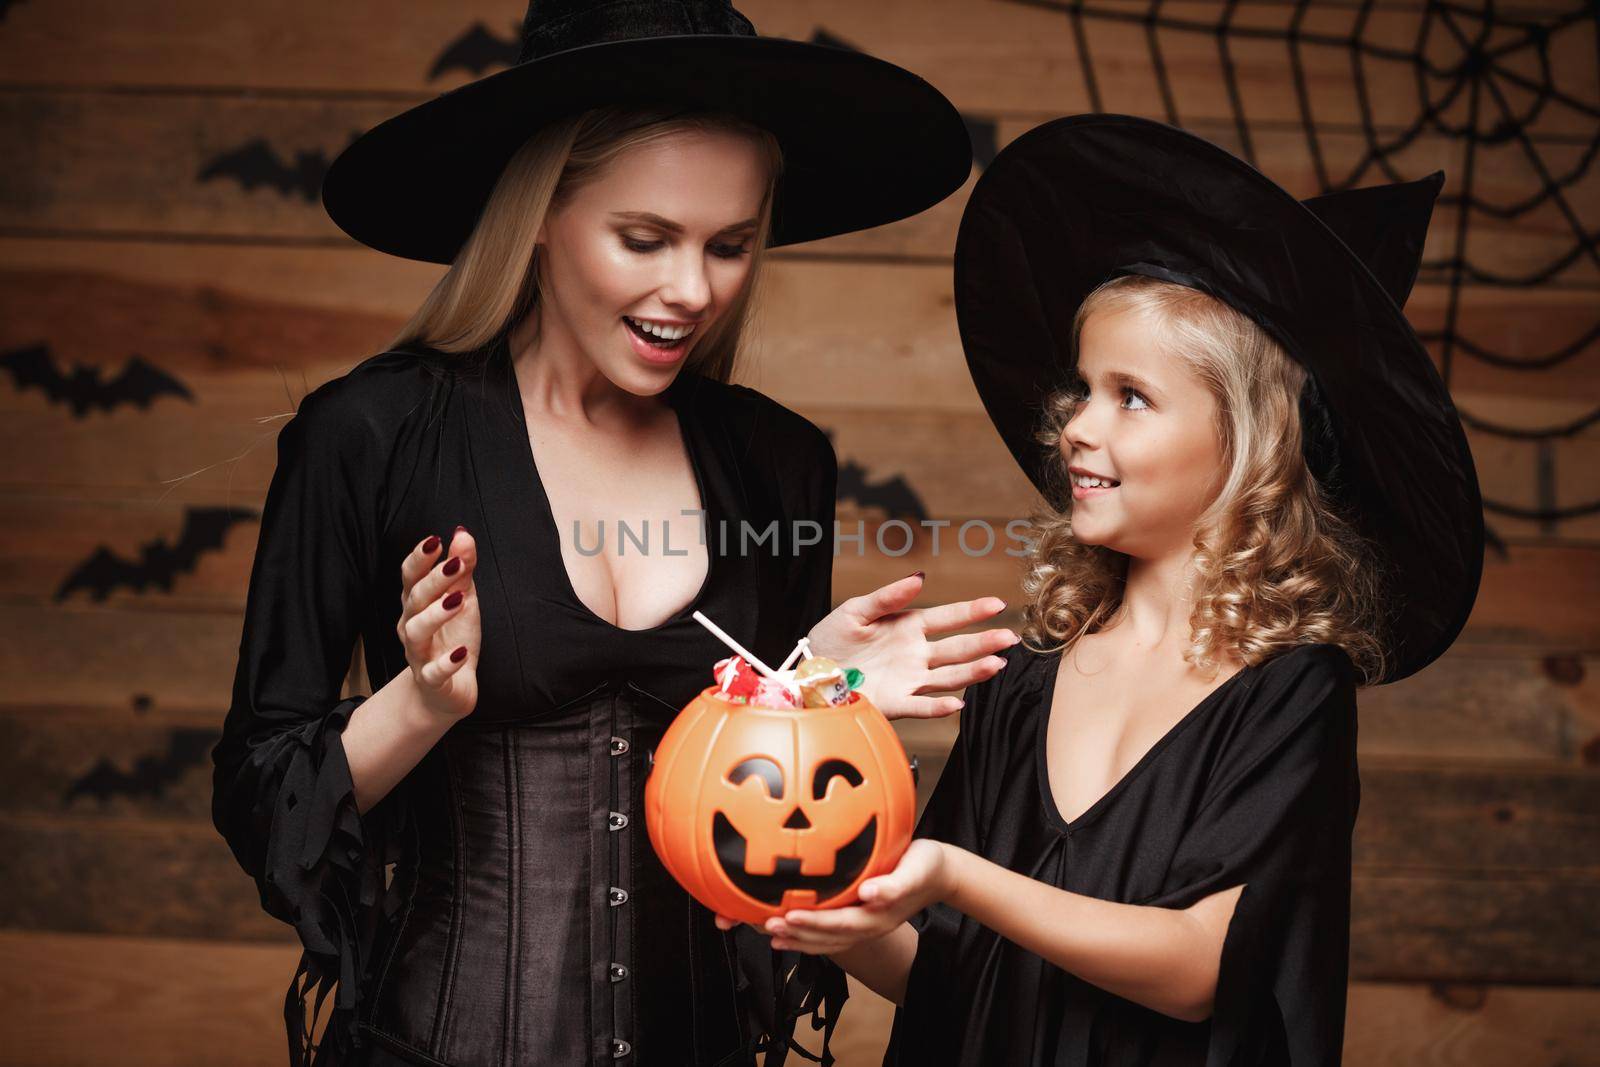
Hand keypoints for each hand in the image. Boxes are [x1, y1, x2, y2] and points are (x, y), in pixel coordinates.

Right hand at [397, 526, 480, 720]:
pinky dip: (447, 663)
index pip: (410, 577)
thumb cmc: (451, 638)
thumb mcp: (462, 599)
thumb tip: (463, 534)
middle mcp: (411, 627)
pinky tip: (461, 652)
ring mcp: (419, 654)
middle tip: (455, 563)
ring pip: (417, 632)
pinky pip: (433, 672)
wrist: (447, 691)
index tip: (436, 540)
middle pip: (415, 599)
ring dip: (436, 615)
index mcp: (416, 605)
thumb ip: (462, 569)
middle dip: (433, 580)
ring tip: (458, 600)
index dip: (420, 559)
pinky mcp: (431, 681)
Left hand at [744, 840, 951, 955]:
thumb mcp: (915, 870)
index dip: (813, 923)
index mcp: (878, 916)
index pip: (840, 924)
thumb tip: (870, 893)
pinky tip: (789, 927)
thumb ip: (894, 885)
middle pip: (827, 937)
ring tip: (769, 932)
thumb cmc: (926, 867)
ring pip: (825, 940)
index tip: (788, 915)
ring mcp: (863, 925)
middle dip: (796, 934)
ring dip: (797, 938)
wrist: (940, 874)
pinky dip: (806, 933)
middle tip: (767, 925)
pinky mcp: (859, 917)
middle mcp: (868, 926)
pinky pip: (829, 932)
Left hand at [807, 573, 1018, 718]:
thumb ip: (888, 596)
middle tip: (1009, 638)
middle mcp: (915, 654)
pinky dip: (938, 707)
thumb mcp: (856, 610)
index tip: (997, 604)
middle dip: (984, 642)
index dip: (972, 611)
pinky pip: (920, 706)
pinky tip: (957, 702)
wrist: (808, 671)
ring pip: (948, 676)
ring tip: (997, 665)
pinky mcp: (894, 702)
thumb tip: (919, 578)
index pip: (948, 617)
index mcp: (908, 627)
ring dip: (972, 672)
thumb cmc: (832, 639)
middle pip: (957, 648)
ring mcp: (908, 679)